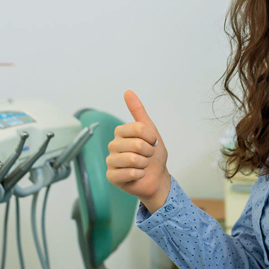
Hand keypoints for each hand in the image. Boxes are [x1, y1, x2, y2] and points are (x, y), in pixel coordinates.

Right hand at [106, 90, 171, 210]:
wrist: (157, 177)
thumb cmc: (153, 154)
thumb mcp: (150, 130)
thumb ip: (139, 112)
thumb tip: (128, 91)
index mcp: (120, 132)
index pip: (138, 128)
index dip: (150, 137)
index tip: (152, 142)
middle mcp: (113, 145)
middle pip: (137, 144)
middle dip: (149, 152)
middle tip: (148, 156)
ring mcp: (111, 161)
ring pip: (132, 159)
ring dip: (144, 164)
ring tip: (143, 165)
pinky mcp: (111, 176)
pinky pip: (128, 173)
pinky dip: (139, 174)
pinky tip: (138, 175)